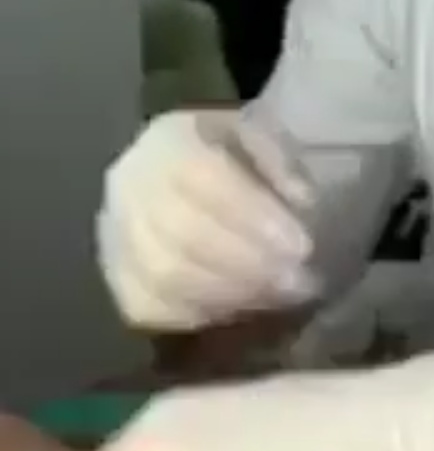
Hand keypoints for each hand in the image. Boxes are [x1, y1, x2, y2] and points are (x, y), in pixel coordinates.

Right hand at [97, 109, 319, 330]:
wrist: (172, 171)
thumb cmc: (227, 154)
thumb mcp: (260, 137)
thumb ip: (280, 163)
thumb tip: (301, 201)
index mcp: (167, 140)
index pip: (203, 179)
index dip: (254, 217)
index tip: (302, 246)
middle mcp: (129, 186)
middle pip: (183, 235)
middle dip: (249, 265)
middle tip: (298, 281)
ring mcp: (115, 235)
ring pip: (164, 277)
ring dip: (231, 294)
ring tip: (279, 297)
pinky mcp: (118, 278)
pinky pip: (149, 307)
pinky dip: (200, 313)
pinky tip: (242, 308)